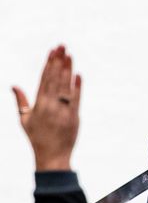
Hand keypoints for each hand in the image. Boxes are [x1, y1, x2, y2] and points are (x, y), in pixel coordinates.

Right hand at [12, 45, 81, 170]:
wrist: (52, 156)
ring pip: (66, 86)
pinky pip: (76, 98)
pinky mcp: (74, 116)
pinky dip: (77, 86)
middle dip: (58, 61)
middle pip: (55, 79)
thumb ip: (20, 101)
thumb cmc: (37, 137)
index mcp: (38, 105)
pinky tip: (78, 74)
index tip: (51, 51)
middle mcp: (50, 105)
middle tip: (62, 46)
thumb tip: (13, 85)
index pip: (43, 79)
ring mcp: (62, 110)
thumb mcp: (24, 119)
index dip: (48, 64)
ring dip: (68, 69)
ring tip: (69, 54)